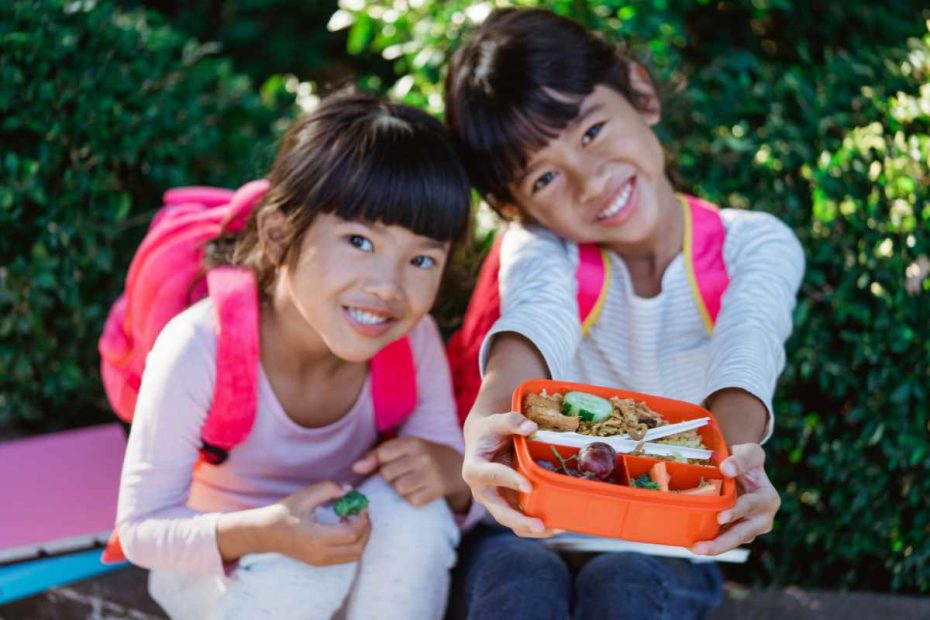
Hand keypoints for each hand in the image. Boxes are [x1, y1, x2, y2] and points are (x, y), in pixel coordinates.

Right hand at [267, 481, 370, 565]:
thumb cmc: (284, 512)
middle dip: (366, 528)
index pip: (351, 533)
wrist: (266, 533)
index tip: (362, 505)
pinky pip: (346, 557)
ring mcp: (321, 561)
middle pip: (357, 547)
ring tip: (353, 519)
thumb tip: (349, 490)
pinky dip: (353, 543)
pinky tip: (344, 527)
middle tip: (363, 512)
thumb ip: (329, 488)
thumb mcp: (305, 495)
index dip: (362, 519)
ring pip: (354, 555)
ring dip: (361, 537)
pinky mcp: (320, 562)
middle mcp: (321, 554)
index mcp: (316, 538)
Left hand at [353, 437, 469, 509]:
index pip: (382, 454)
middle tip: (402, 474)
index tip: (385, 465)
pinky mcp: (437, 490)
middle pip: (387, 474)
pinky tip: (420, 491)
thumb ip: (377, 455)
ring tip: (410, 483)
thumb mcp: (404, 448)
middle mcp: (422, 456)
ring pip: (398, 489)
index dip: (378, 463)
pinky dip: (413, 499)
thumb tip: (355, 468)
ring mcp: (431, 474)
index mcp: (412, 442)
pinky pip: (412, 500)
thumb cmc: (421, 457)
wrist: (455, 466)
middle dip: (390, 477)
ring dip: (400, 490)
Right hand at [461, 412, 560, 537]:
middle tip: (540, 525)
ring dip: (533, 528)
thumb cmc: (489, 431)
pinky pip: (522, 520)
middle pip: (500, 512)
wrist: (482, 442)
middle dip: (520, 521)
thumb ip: (512, 421)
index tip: (529, 486)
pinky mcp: (509, 505)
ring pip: (513, 522)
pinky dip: (538, 525)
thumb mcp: (496, 422)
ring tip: (558, 528)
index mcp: (475, 470)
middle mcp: (483, 492)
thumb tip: (531, 428)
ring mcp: (496, 502)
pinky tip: (559, 524)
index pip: (492, 476)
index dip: (509, 481)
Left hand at [691, 443, 779, 555]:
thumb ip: (741, 459)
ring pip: (731, 541)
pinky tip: (690, 544)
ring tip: (694, 549)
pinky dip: (709, 542)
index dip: (737, 512)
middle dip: (722, 542)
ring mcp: (749, 528)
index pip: (752, 505)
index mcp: (768, 498)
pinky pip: (723, 539)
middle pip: (742, 533)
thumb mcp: (749, 452)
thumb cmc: (745, 460)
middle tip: (701, 547)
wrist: (741, 468)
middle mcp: (762, 518)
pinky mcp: (735, 532)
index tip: (721, 517)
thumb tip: (726, 469)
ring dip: (713, 546)